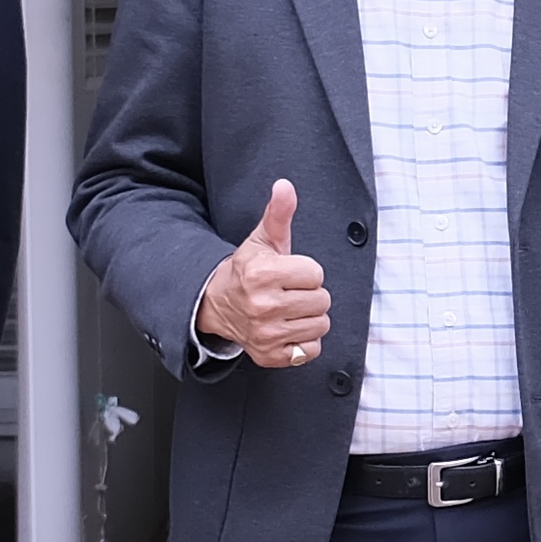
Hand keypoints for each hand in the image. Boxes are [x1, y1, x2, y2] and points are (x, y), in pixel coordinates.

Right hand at [196, 178, 335, 370]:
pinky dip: (304, 341)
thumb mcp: (263, 240)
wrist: (218, 304)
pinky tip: (288, 328)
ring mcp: (266, 334)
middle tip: (289, 292)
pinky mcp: (270, 356)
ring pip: (320, 325)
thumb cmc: (248, 270)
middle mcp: (262, 306)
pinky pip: (311, 350)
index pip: (316, 274)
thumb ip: (278, 213)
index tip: (289, 273)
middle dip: (310, 294)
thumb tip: (285, 186)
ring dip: (310, 317)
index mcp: (262, 274)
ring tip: (289, 309)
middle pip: (322, 300)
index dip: (306, 272)